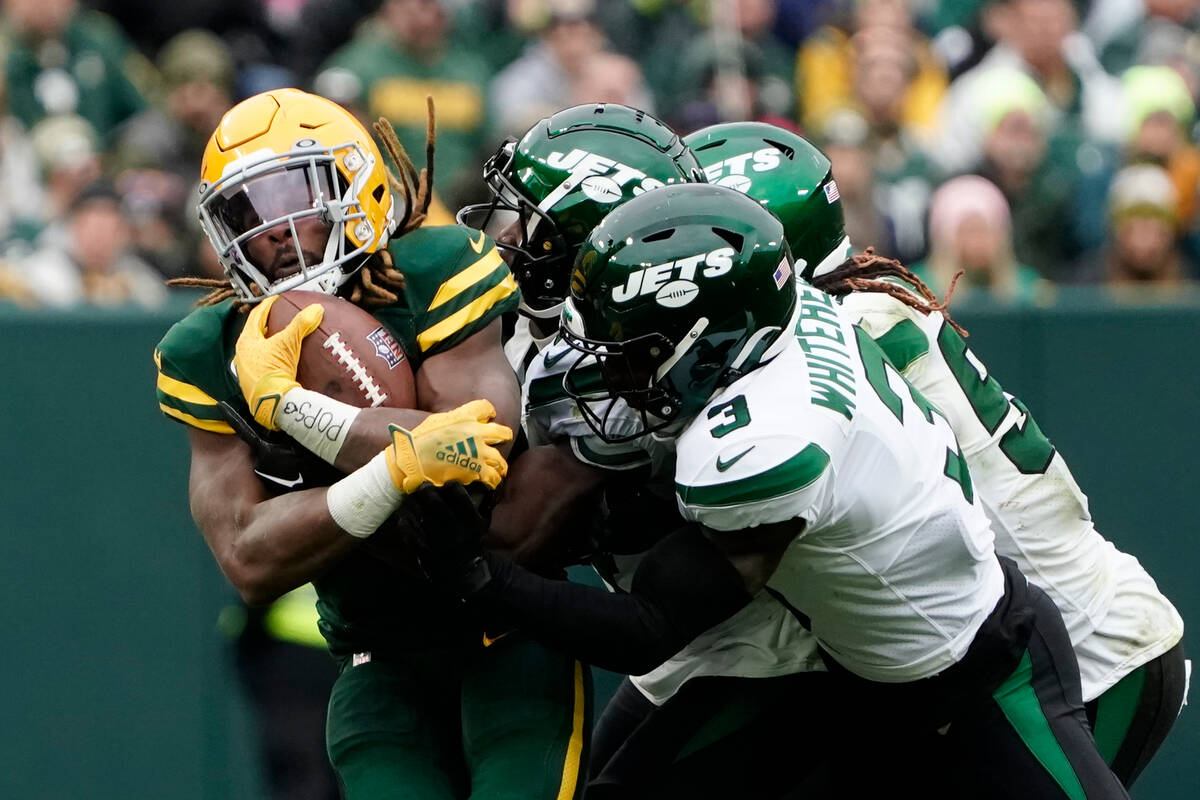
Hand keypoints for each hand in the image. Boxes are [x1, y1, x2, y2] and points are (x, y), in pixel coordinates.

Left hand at [233, 295, 323, 428]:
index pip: (256, 316)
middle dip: (265, 324)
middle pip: (253, 332)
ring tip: (279, 337)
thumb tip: (315, 309)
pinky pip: (260, 363)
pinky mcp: (253, 382)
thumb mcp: (288, 343)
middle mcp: (242, 354)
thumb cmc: (273, 372)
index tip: (275, 300)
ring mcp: (246, 369)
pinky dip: (270, 356)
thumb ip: (301, 324)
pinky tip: (280, 359)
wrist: (273, 402)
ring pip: (256, 349)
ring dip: (266, 341)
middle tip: (276, 317)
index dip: (267, 305)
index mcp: (246, 341)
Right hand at [385, 399, 511, 492]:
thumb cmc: (419, 440)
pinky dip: (492, 480)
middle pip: (501, 432)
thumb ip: (454, 419)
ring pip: (499, 459)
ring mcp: (477, 451)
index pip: (486, 408)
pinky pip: (490, 476)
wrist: (412, 459)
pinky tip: (491, 482)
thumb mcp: (437, 420)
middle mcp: (475, 432)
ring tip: (500, 470)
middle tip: (505, 439)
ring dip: (500, 465)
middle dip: (505, 436)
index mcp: (464, 417)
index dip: (490, 412)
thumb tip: (462, 421)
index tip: (491, 417)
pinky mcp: (474, 469)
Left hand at [403, 482, 492, 595]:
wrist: (463, 573)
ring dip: (413, 504)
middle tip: (423, 486)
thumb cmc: (472, 544)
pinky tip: (404, 515)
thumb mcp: (481, 527)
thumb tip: (474, 483)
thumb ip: (476, 507)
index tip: (447, 483)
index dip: (452, 486)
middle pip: (436, 505)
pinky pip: (410, 533)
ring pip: (420, 517)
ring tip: (411, 498)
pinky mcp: (425, 552)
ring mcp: (438, 543)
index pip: (460, 497)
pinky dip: (405, 522)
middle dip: (427, 491)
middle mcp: (455, 532)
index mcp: (471, 524)